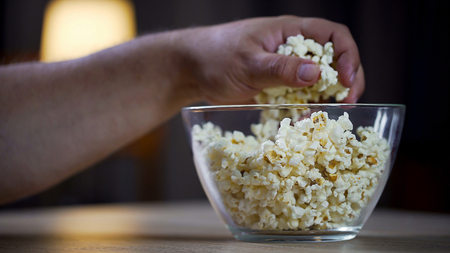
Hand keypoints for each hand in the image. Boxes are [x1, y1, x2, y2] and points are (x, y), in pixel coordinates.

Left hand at [180, 15, 363, 103]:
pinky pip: (301, 97)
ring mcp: (285, 69)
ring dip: (328, 98)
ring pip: (319, 81)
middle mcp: (292, 49)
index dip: (348, 55)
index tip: (347, 80)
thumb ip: (281, 68)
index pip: (333, 35)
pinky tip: (305, 120)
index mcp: (289, 32)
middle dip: (346, 80)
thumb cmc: (215, 56)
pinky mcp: (277, 87)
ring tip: (327, 116)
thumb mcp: (248, 63)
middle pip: (334, 59)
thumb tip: (317, 73)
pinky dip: (307, 108)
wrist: (191, 71)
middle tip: (347, 103)